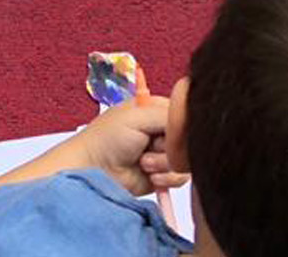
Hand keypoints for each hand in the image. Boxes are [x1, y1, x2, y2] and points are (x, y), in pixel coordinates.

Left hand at [73, 98, 189, 197]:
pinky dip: (166, 178)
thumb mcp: (137, 118)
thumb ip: (169, 117)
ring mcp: (164, 153)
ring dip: (165, 163)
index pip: (183, 113)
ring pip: (187, 160)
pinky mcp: (165, 174)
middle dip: (170, 146)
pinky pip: (181, 177)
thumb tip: (192, 121)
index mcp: (154, 110)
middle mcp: (162, 130)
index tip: (167, 130)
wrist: (95, 170)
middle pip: (188, 139)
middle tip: (149, 146)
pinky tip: (149, 175)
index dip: (180, 124)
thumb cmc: (107, 139)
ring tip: (143, 162)